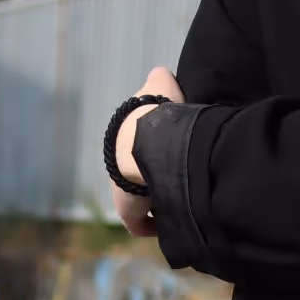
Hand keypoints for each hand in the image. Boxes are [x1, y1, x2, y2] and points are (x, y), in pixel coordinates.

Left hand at [111, 66, 180, 233]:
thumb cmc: (157, 110)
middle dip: (157, 179)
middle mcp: (118, 166)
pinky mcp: (128, 212)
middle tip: (180, 181)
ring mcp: (121, 190)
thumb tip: (161, 75)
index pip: (137, 150)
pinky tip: (173, 221)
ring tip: (181, 200)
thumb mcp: (160, 84)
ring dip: (158, 201)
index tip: (175, 157)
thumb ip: (160, 78)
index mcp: (123, 140)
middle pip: (137, 177)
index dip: (156, 154)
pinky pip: (140, 224)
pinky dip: (156, 225)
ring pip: (141, 201)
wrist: (150, 136)